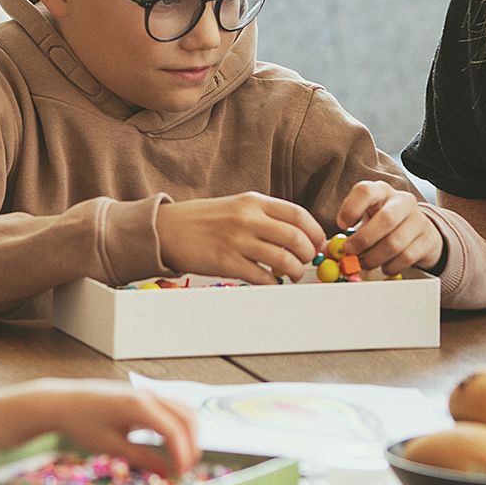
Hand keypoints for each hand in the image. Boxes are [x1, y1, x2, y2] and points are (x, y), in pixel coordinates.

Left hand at [28, 378, 201, 473]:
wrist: (63, 402)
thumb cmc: (83, 424)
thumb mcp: (112, 447)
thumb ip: (142, 459)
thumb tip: (167, 473)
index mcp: (139, 406)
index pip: (174, 430)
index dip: (182, 455)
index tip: (180, 476)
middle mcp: (147, 394)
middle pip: (187, 416)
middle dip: (192, 443)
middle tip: (185, 469)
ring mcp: (146, 392)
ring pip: (182, 409)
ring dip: (187, 433)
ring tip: (181, 459)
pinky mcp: (143, 395)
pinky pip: (171, 407)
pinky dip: (177, 425)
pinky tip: (169, 444)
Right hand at [159, 191, 328, 283]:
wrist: (167, 229)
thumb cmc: (203, 220)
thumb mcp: (237, 206)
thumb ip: (265, 217)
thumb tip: (296, 234)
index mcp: (253, 201)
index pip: (298, 215)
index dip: (315, 232)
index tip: (318, 243)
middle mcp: (248, 218)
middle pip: (296, 238)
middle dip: (308, 254)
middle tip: (306, 261)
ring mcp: (237, 240)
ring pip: (283, 259)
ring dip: (294, 271)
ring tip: (291, 274)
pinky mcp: (226, 262)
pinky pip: (261, 277)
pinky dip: (272, 283)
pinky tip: (271, 282)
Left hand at [336, 181, 442, 273]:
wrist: (417, 231)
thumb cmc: (382, 224)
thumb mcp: (366, 220)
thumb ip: (348, 232)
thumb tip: (327, 251)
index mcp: (381, 191)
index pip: (365, 191)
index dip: (351, 209)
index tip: (341, 226)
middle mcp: (402, 201)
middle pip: (385, 219)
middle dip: (364, 240)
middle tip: (350, 253)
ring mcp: (418, 219)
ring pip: (395, 242)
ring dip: (375, 258)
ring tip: (365, 263)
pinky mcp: (428, 239)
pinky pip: (407, 256)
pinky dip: (391, 266)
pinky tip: (384, 267)